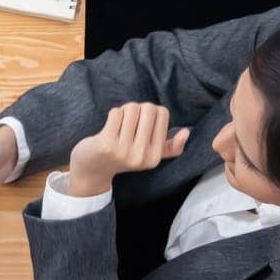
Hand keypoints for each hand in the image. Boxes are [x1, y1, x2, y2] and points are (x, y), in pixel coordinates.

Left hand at [66, 103, 189, 197]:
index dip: (151, 112)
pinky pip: (116, 113)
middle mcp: (141, 155)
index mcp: (154, 157)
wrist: (92, 170)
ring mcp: (123, 150)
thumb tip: (186, 132)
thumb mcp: (148, 155)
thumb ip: (170, 147)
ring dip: (124, 111)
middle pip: (148, 108)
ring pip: (131, 108)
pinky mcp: (107, 143)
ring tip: (119, 124)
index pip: (162, 114)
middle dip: (137, 108)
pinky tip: (109, 126)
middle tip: (128, 121)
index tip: (141, 123)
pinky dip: (113, 114)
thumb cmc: (122, 156)